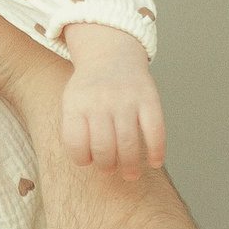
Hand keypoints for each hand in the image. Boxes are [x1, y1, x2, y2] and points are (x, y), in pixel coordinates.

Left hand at [59, 28, 164, 178]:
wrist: (110, 54)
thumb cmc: (89, 90)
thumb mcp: (71, 103)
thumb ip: (75, 131)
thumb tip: (90, 164)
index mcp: (76, 104)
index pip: (75, 143)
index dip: (82, 159)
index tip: (88, 161)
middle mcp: (100, 101)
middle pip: (103, 147)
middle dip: (107, 166)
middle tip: (111, 169)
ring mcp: (125, 99)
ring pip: (128, 143)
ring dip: (130, 165)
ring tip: (130, 174)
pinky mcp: (148, 98)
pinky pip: (155, 130)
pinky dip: (157, 151)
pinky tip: (155, 162)